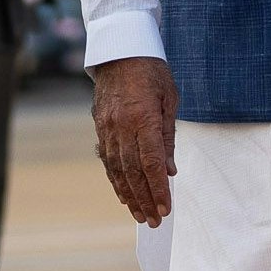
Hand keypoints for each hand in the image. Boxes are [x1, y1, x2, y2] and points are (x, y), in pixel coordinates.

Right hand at [90, 56, 177, 225]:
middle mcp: (122, 126)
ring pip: (118, 169)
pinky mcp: (100, 127)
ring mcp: (107, 128)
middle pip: (133, 171)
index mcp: (143, 118)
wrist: (119, 50)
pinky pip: (107, 160)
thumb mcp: (169, 99)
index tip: (167, 207)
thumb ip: (168, 136)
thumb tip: (170, 169)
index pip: (152, 162)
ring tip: (140, 215)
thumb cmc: (151, 72)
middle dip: (145, 199)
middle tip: (156, 220)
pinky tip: (124, 195)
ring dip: (129, 195)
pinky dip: (116, 180)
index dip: (159, 188)